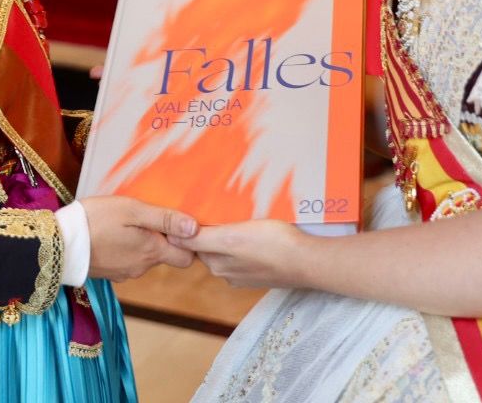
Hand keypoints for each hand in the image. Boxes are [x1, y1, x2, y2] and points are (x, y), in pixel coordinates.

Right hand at [83, 196, 197, 280]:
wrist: (59, 243)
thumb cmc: (97, 221)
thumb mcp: (133, 211)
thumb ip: (165, 219)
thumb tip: (195, 229)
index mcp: (152, 251)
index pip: (187, 258)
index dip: (188, 242)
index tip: (178, 224)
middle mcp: (142, 267)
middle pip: (166, 256)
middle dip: (164, 239)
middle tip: (149, 217)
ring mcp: (125, 273)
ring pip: (145, 258)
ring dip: (142, 243)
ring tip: (127, 222)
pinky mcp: (110, 273)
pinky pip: (127, 261)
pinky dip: (126, 249)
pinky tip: (113, 234)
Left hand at [174, 219, 312, 289]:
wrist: (308, 262)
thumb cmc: (272, 245)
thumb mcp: (231, 237)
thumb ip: (202, 239)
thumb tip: (173, 238)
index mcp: (216, 262)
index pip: (192, 243)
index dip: (189, 226)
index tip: (191, 209)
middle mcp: (226, 272)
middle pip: (209, 246)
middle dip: (209, 229)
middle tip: (216, 207)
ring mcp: (244, 274)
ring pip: (228, 249)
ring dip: (229, 236)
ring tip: (239, 217)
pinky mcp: (259, 274)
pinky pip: (245, 256)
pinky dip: (246, 245)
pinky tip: (256, 233)